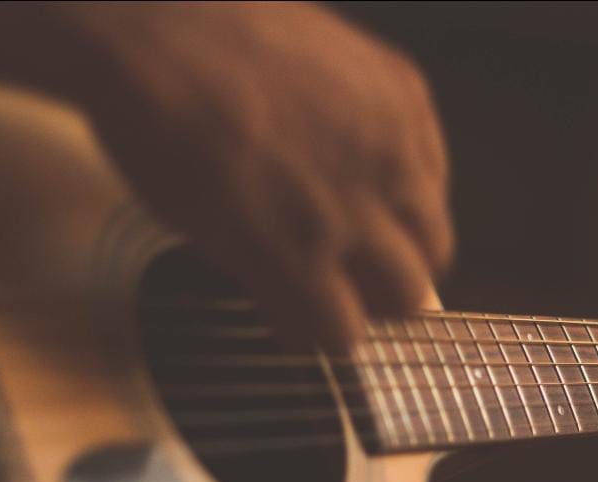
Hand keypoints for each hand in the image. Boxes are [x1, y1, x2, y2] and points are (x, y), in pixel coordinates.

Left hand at [55, 2, 452, 347]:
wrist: (165, 25)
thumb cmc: (162, 128)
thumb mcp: (200, 232)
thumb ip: (266, 284)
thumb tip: (299, 324)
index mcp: (296, 252)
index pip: (346, 334)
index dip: (329, 331)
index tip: (320, 318)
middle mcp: (357, 205)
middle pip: (409, 294)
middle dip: (380, 298)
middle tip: (355, 281)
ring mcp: (389, 146)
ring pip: (435, 237)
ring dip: (405, 246)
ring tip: (368, 222)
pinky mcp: (404, 95)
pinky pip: (435, 165)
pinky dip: (412, 181)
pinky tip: (372, 167)